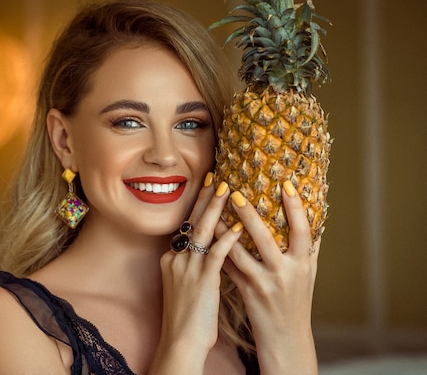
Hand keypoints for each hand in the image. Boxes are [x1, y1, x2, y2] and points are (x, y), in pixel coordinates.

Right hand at [150, 173, 241, 374]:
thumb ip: (194, 266)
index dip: (197, 206)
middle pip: (192, 221)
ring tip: (228, 189)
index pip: (186, 226)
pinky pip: (214, 255)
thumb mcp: (184, 286)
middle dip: (205, 198)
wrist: (180, 342)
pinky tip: (237, 227)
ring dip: (215, 209)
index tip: (207, 187)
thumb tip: (209, 253)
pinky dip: (226, 239)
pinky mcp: (201, 281)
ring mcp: (187, 269)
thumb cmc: (187, 319)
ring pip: (202, 232)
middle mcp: (176, 260)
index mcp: (172, 260)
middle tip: (216, 176)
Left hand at [222, 180, 319, 374]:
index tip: (286, 183)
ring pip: (240, 252)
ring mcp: (265, 283)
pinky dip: (219, 250)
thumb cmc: (297, 301)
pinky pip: (229, 267)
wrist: (286, 338)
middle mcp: (286, 272)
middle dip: (250, 214)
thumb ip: (308, 246)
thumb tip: (315, 214)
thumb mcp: (307, 273)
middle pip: (266, 238)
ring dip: (224, 230)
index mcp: (304, 264)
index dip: (296, 207)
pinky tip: (208, 236)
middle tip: (235, 192)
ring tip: (212, 211)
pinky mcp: (247, 292)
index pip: (303, 231)